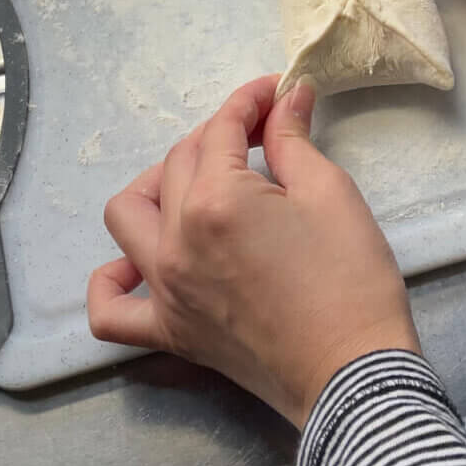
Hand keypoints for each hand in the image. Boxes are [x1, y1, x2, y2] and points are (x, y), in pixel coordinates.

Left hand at [88, 75, 419, 428]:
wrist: (354, 373)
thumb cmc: (352, 279)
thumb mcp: (331, 194)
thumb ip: (293, 139)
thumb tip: (287, 96)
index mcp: (217, 200)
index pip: (222, 129)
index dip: (250, 101)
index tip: (276, 91)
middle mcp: (175, 239)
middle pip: (180, 160)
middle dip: (219, 133)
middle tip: (261, 132)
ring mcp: (165, 287)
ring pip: (127, 216)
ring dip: (156, 184)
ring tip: (196, 183)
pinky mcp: (169, 330)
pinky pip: (111, 309)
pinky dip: (112, 282)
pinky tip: (136, 264)